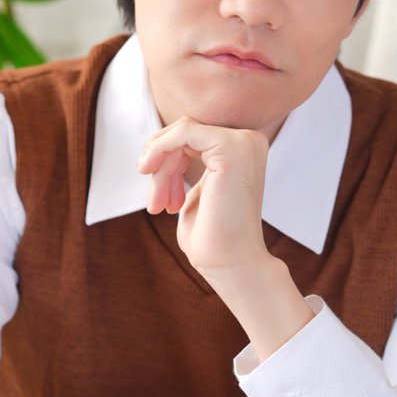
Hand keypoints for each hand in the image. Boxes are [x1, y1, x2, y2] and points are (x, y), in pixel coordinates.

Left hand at [138, 116, 269, 280]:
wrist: (231, 264)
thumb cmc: (213, 238)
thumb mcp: (196, 193)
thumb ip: (186, 166)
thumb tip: (158, 146)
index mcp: (243, 151)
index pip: (195, 140)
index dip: (168, 165)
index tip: (159, 201)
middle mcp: (249, 142)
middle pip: (187, 136)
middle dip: (162, 167)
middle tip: (155, 203)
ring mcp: (243, 142)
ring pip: (182, 134)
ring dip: (160, 167)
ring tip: (157, 202)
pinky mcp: (231, 147)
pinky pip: (183, 132)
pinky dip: (159, 148)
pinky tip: (147, 170)